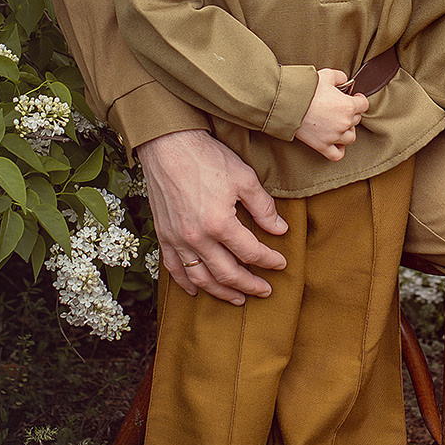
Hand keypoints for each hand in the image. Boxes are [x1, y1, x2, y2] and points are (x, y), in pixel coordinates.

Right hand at [138, 127, 288, 304]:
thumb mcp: (244, 178)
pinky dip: (186, 283)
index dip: (269, 260)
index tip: (281, 264)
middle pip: (227, 273)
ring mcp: (177, 239)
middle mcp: (196, 237)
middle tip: (264, 291)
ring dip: (221, 292)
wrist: (168, 145)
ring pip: (201, 278)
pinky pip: (174, 268)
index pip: (251, 252)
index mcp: (219, 223)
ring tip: (237, 298)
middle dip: (249, 285)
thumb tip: (280, 230)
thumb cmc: (208, 158)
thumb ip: (263, 207)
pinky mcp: (163, 235)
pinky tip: (196, 291)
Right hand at [294, 68, 368, 160]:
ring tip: (339, 124)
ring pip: (350, 138)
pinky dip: (339, 150)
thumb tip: (344, 81)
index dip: (359, 100)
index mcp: (348, 106)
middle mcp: (344, 123)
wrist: (288, 103)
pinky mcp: (322, 146)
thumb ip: (341, 77)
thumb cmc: (307, 89)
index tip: (354, 98)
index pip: (364, 105)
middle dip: (350, 113)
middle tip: (339, 108)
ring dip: (347, 131)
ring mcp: (334, 136)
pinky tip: (336, 142)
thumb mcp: (327, 75)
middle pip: (356, 120)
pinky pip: (337, 154)